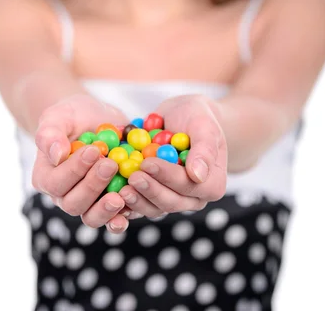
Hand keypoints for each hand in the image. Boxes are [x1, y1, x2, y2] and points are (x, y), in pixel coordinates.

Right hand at [32, 93, 129, 231]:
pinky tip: (131, 208)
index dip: (74, 170)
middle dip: (93, 185)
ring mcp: (88, 201)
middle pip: (74, 204)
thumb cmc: (72, 115)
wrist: (95, 118)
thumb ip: (51, 134)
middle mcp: (64, 194)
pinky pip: (114, 216)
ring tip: (121, 196)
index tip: (93, 150)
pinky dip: (123, 215)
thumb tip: (56, 154)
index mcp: (47, 176)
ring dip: (106, 209)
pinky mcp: (109, 200)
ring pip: (92, 217)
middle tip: (111, 164)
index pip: (56, 182)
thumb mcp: (58, 116)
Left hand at [119, 95, 226, 217]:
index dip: (167, 177)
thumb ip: (204, 149)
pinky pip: (139, 204)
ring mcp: (172, 198)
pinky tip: (112, 193)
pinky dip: (126, 202)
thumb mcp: (204, 125)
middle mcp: (193, 198)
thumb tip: (198, 175)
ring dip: (136, 200)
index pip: (189, 186)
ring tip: (120, 187)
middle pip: (170, 202)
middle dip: (149, 190)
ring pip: (154, 208)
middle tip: (131, 176)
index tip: (148, 163)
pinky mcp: (153, 195)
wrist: (182, 116)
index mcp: (212, 184)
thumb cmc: (197, 117)